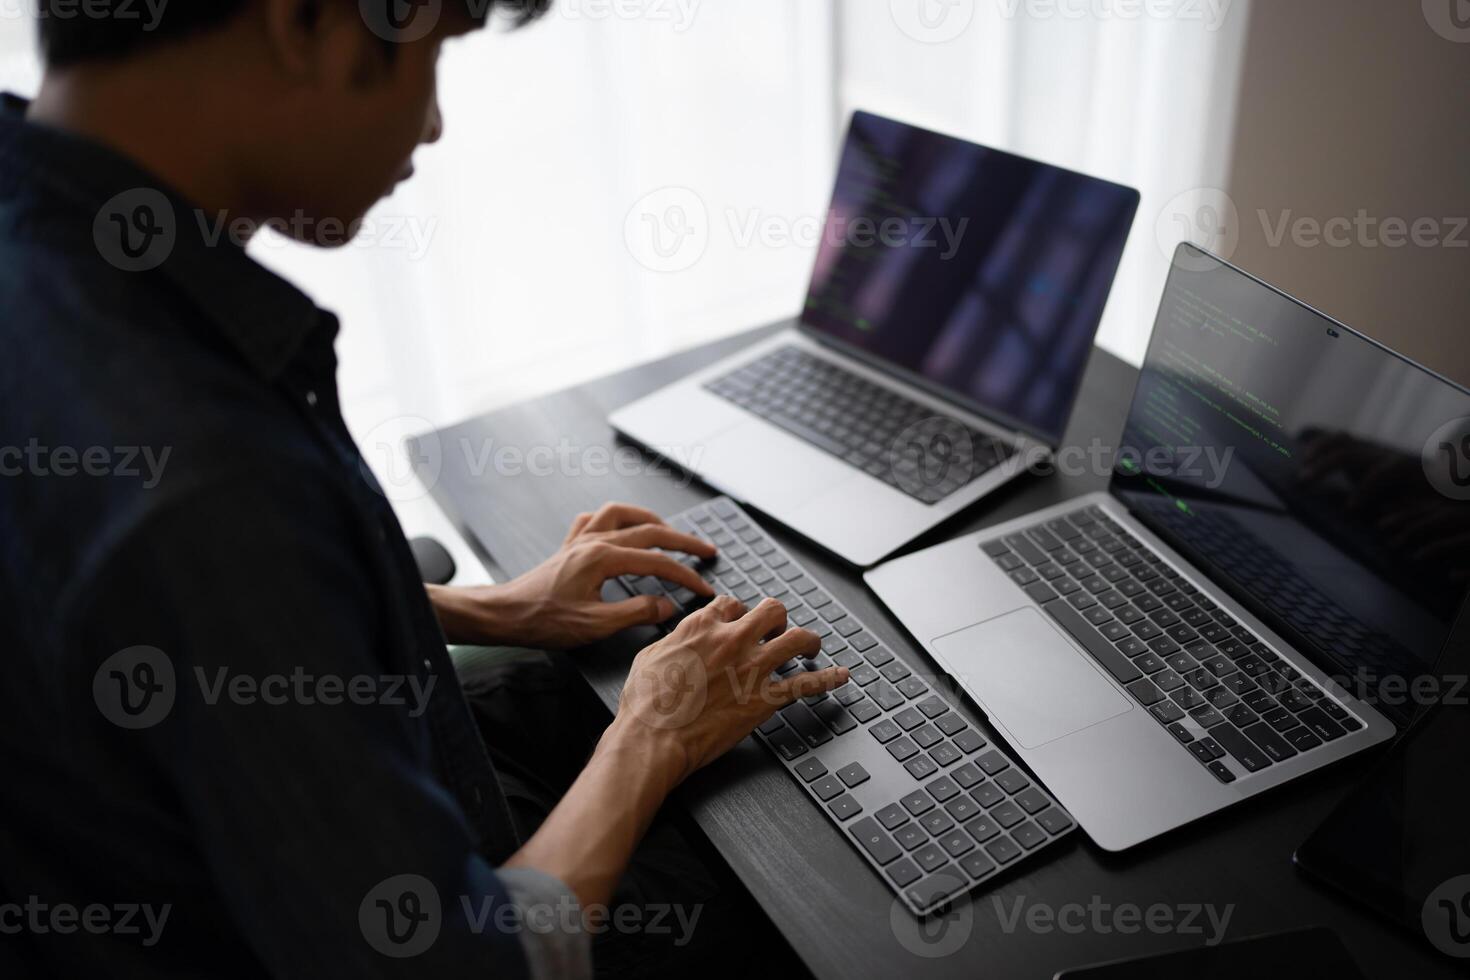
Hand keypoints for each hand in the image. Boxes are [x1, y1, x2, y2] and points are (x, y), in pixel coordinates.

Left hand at [427, 502, 717, 648]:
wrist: (505, 614)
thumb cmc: (544, 620)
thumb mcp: (596, 625)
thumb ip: (636, 612)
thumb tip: (667, 605)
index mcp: (602, 558)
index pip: (657, 561)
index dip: (686, 574)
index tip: (704, 587)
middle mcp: (593, 541)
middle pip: (649, 530)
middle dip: (682, 540)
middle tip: (706, 550)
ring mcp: (580, 540)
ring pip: (622, 514)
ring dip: (650, 520)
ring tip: (669, 532)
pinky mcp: (569, 547)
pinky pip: (594, 519)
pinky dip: (613, 520)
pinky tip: (621, 529)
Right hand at [609, 595, 849, 785]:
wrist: (652, 738)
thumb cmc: (644, 705)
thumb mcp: (649, 656)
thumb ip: (672, 641)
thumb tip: (678, 638)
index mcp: (701, 627)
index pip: (733, 604)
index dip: (739, 613)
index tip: (741, 623)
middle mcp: (732, 640)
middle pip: (771, 610)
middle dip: (777, 618)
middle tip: (777, 630)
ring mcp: (752, 668)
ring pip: (797, 638)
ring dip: (808, 640)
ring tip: (811, 646)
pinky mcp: (765, 699)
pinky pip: (807, 683)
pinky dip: (829, 679)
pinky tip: (841, 676)